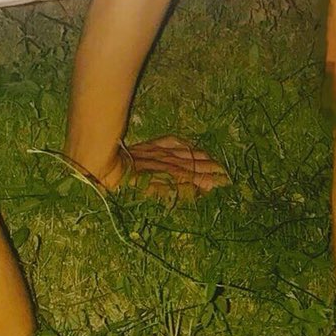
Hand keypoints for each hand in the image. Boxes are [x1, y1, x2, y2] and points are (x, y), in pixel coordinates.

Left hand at [112, 135, 231, 198]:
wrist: (108, 166)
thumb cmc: (129, 186)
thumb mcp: (156, 193)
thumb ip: (180, 190)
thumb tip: (203, 187)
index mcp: (173, 175)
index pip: (198, 177)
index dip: (212, 180)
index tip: (225, 183)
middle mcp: (171, 162)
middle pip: (197, 164)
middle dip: (213, 169)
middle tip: (226, 174)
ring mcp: (162, 152)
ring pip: (188, 153)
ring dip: (203, 158)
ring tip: (216, 162)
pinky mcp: (153, 145)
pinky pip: (174, 142)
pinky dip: (185, 145)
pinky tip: (191, 146)